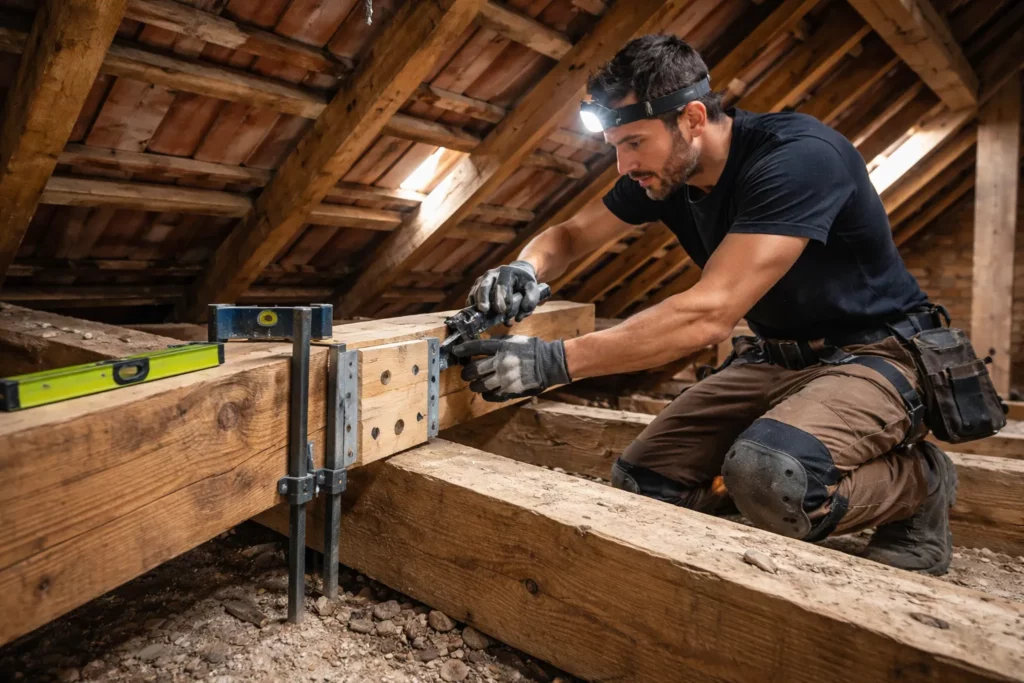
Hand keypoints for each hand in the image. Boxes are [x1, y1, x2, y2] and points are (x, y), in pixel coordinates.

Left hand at [453, 335, 570, 401]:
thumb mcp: (513, 340)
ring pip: (479, 385)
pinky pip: (491, 396)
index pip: (475, 347)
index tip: (456, 351)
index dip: (463, 350)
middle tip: (466, 373)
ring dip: (474, 385)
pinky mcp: (510, 390)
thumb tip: (479, 345)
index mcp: (501, 347)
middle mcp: (501, 363)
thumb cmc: (531, 349)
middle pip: (473, 370)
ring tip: (475, 384)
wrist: (548, 363)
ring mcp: (505, 378)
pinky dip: (486, 394)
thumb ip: (496, 343)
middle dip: (466, 372)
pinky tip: (486, 391)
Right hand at [467, 261, 543, 323]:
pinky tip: (477, 314)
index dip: (503, 298)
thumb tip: (518, 316)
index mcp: (507, 272)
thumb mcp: (533, 288)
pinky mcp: (477, 286)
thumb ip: (531, 300)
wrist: (517, 274)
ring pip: (476, 290)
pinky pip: (472, 295)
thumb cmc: (524, 283)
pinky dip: (473, 305)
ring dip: (478, 303)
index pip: (503, 284)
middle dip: (484, 298)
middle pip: (485, 285)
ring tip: (480, 314)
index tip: (504, 310)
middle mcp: (492, 274)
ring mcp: (483, 279)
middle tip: (485, 309)